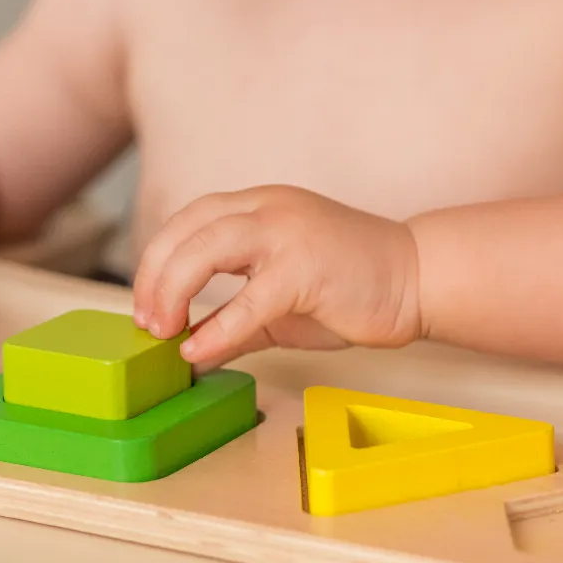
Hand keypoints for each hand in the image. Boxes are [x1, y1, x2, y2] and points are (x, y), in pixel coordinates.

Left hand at [132, 185, 422, 371]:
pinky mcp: (306, 268)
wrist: (417, 278)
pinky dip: (217, 329)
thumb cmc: (349, 287)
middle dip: (153, 278)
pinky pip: (248, 301)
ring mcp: (286, 233)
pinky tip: (197, 351)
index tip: (145, 305)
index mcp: (256, 208)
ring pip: (205, 249)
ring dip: (172, 291)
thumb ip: (231, 323)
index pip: (186, 222)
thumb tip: (191, 354)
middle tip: (146, 322)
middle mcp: (266, 209)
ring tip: (162, 330)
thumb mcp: (275, 306)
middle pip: (185, 231)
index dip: (155, 262)